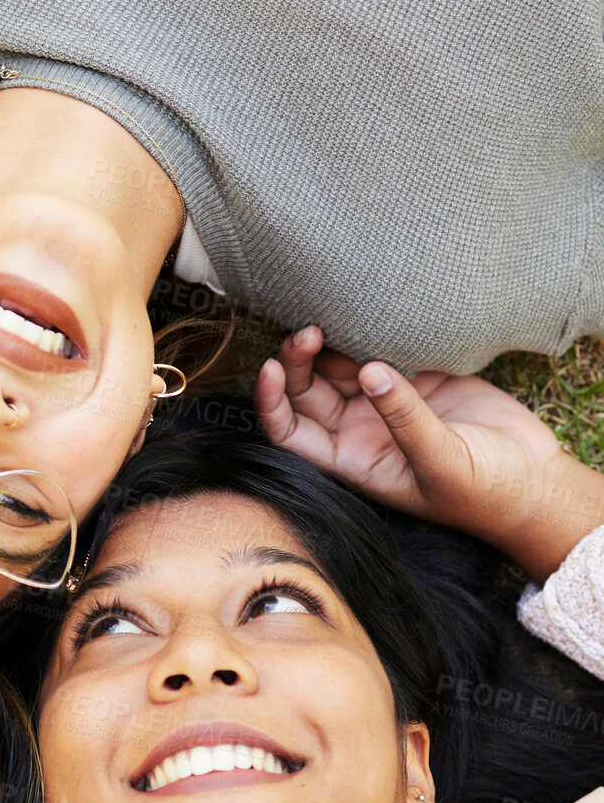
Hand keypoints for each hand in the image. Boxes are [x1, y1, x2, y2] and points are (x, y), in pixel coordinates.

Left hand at [254, 327, 603, 581]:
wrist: (534, 480)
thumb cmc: (483, 491)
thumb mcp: (440, 461)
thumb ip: (404, 418)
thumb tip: (370, 372)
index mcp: (351, 459)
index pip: (290, 432)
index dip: (272, 402)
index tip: (270, 368)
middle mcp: (359, 430)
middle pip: (307, 391)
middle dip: (298, 361)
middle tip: (310, 330)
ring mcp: (385, 402)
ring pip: (339, 365)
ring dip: (333, 341)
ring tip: (336, 314)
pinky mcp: (417, 377)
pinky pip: (382, 348)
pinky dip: (373, 330)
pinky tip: (370, 311)